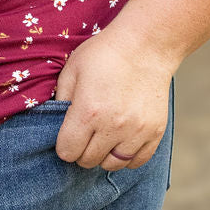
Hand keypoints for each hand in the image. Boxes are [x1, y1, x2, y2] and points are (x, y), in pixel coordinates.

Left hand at [54, 25, 175, 171]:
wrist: (146, 45)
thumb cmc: (104, 54)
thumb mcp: (71, 70)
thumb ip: (60, 100)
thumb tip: (54, 124)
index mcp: (88, 111)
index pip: (67, 152)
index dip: (64, 145)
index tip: (68, 133)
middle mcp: (113, 126)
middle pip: (88, 161)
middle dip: (81, 150)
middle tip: (85, 133)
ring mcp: (137, 131)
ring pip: (112, 165)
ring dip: (104, 155)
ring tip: (103, 136)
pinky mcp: (155, 132)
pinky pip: (137, 161)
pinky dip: (127, 156)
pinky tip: (121, 140)